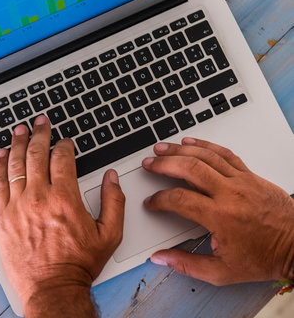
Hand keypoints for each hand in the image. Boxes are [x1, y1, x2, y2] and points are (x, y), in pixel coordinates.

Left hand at [0, 115, 125, 316]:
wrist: (52, 288)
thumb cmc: (77, 264)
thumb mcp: (109, 234)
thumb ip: (114, 202)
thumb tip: (112, 178)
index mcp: (65, 198)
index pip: (62, 159)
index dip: (64, 145)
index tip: (65, 141)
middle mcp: (39, 197)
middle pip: (36, 154)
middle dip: (39, 134)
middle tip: (40, 123)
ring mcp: (17, 206)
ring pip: (15, 164)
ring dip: (17, 143)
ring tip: (19, 130)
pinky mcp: (2, 216)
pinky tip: (1, 155)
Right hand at [143, 138, 293, 284]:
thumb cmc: (265, 257)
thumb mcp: (222, 272)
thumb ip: (187, 264)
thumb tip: (161, 258)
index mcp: (220, 217)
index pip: (179, 199)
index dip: (159, 199)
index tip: (152, 202)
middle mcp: (230, 194)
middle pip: (189, 168)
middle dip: (164, 164)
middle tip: (149, 163)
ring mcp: (242, 181)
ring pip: (205, 156)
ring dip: (179, 150)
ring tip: (161, 148)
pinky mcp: (250, 175)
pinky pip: (224, 153)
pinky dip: (205, 145)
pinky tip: (191, 143)